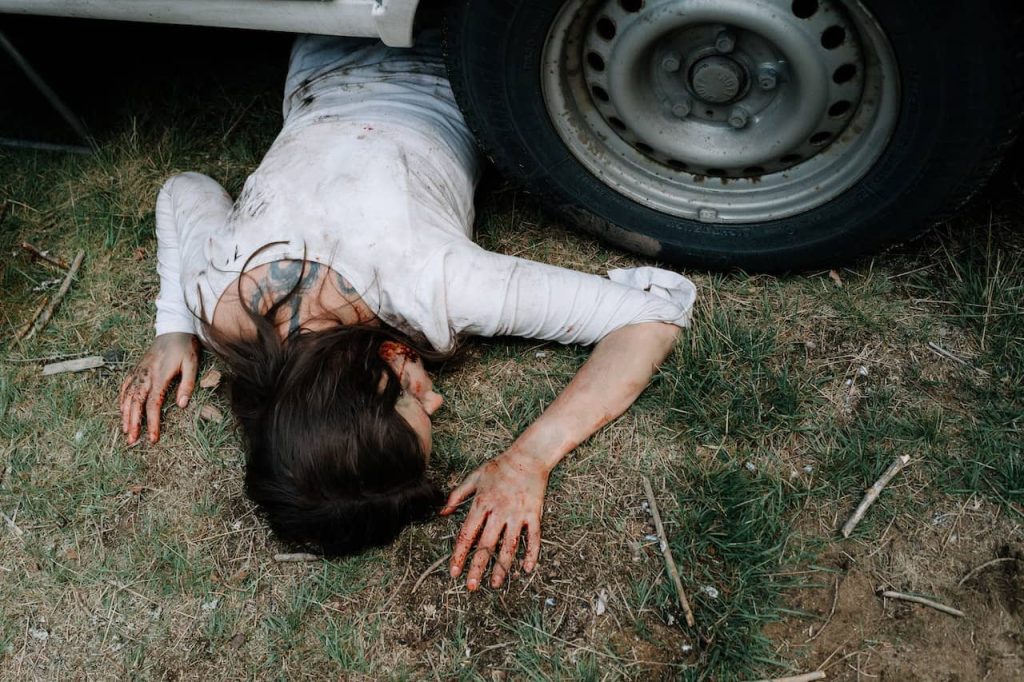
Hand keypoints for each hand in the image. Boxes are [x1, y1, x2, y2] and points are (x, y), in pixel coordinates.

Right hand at [119, 333, 199, 444]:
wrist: (174, 328)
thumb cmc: (185, 348)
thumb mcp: (192, 365)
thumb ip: (187, 385)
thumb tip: (181, 405)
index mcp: (159, 376)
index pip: (152, 405)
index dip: (151, 423)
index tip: (152, 438)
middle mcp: (145, 375)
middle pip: (135, 404)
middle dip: (133, 423)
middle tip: (131, 441)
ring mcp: (139, 372)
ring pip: (127, 396)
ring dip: (125, 415)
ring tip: (125, 430)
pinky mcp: (137, 368)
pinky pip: (125, 386)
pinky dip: (121, 399)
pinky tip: (121, 409)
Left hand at [441, 450, 550, 589]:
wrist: (528, 457)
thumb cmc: (500, 466)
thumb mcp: (474, 477)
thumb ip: (457, 495)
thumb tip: (441, 513)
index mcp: (482, 503)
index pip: (467, 534)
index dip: (459, 554)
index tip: (454, 571)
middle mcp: (499, 512)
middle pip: (486, 544)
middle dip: (477, 567)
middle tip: (471, 586)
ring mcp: (518, 515)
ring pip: (509, 545)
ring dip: (501, 566)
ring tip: (494, 584)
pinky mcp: (534, 515)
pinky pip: (534, 538)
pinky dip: (531, 554)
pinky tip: (527, 569)